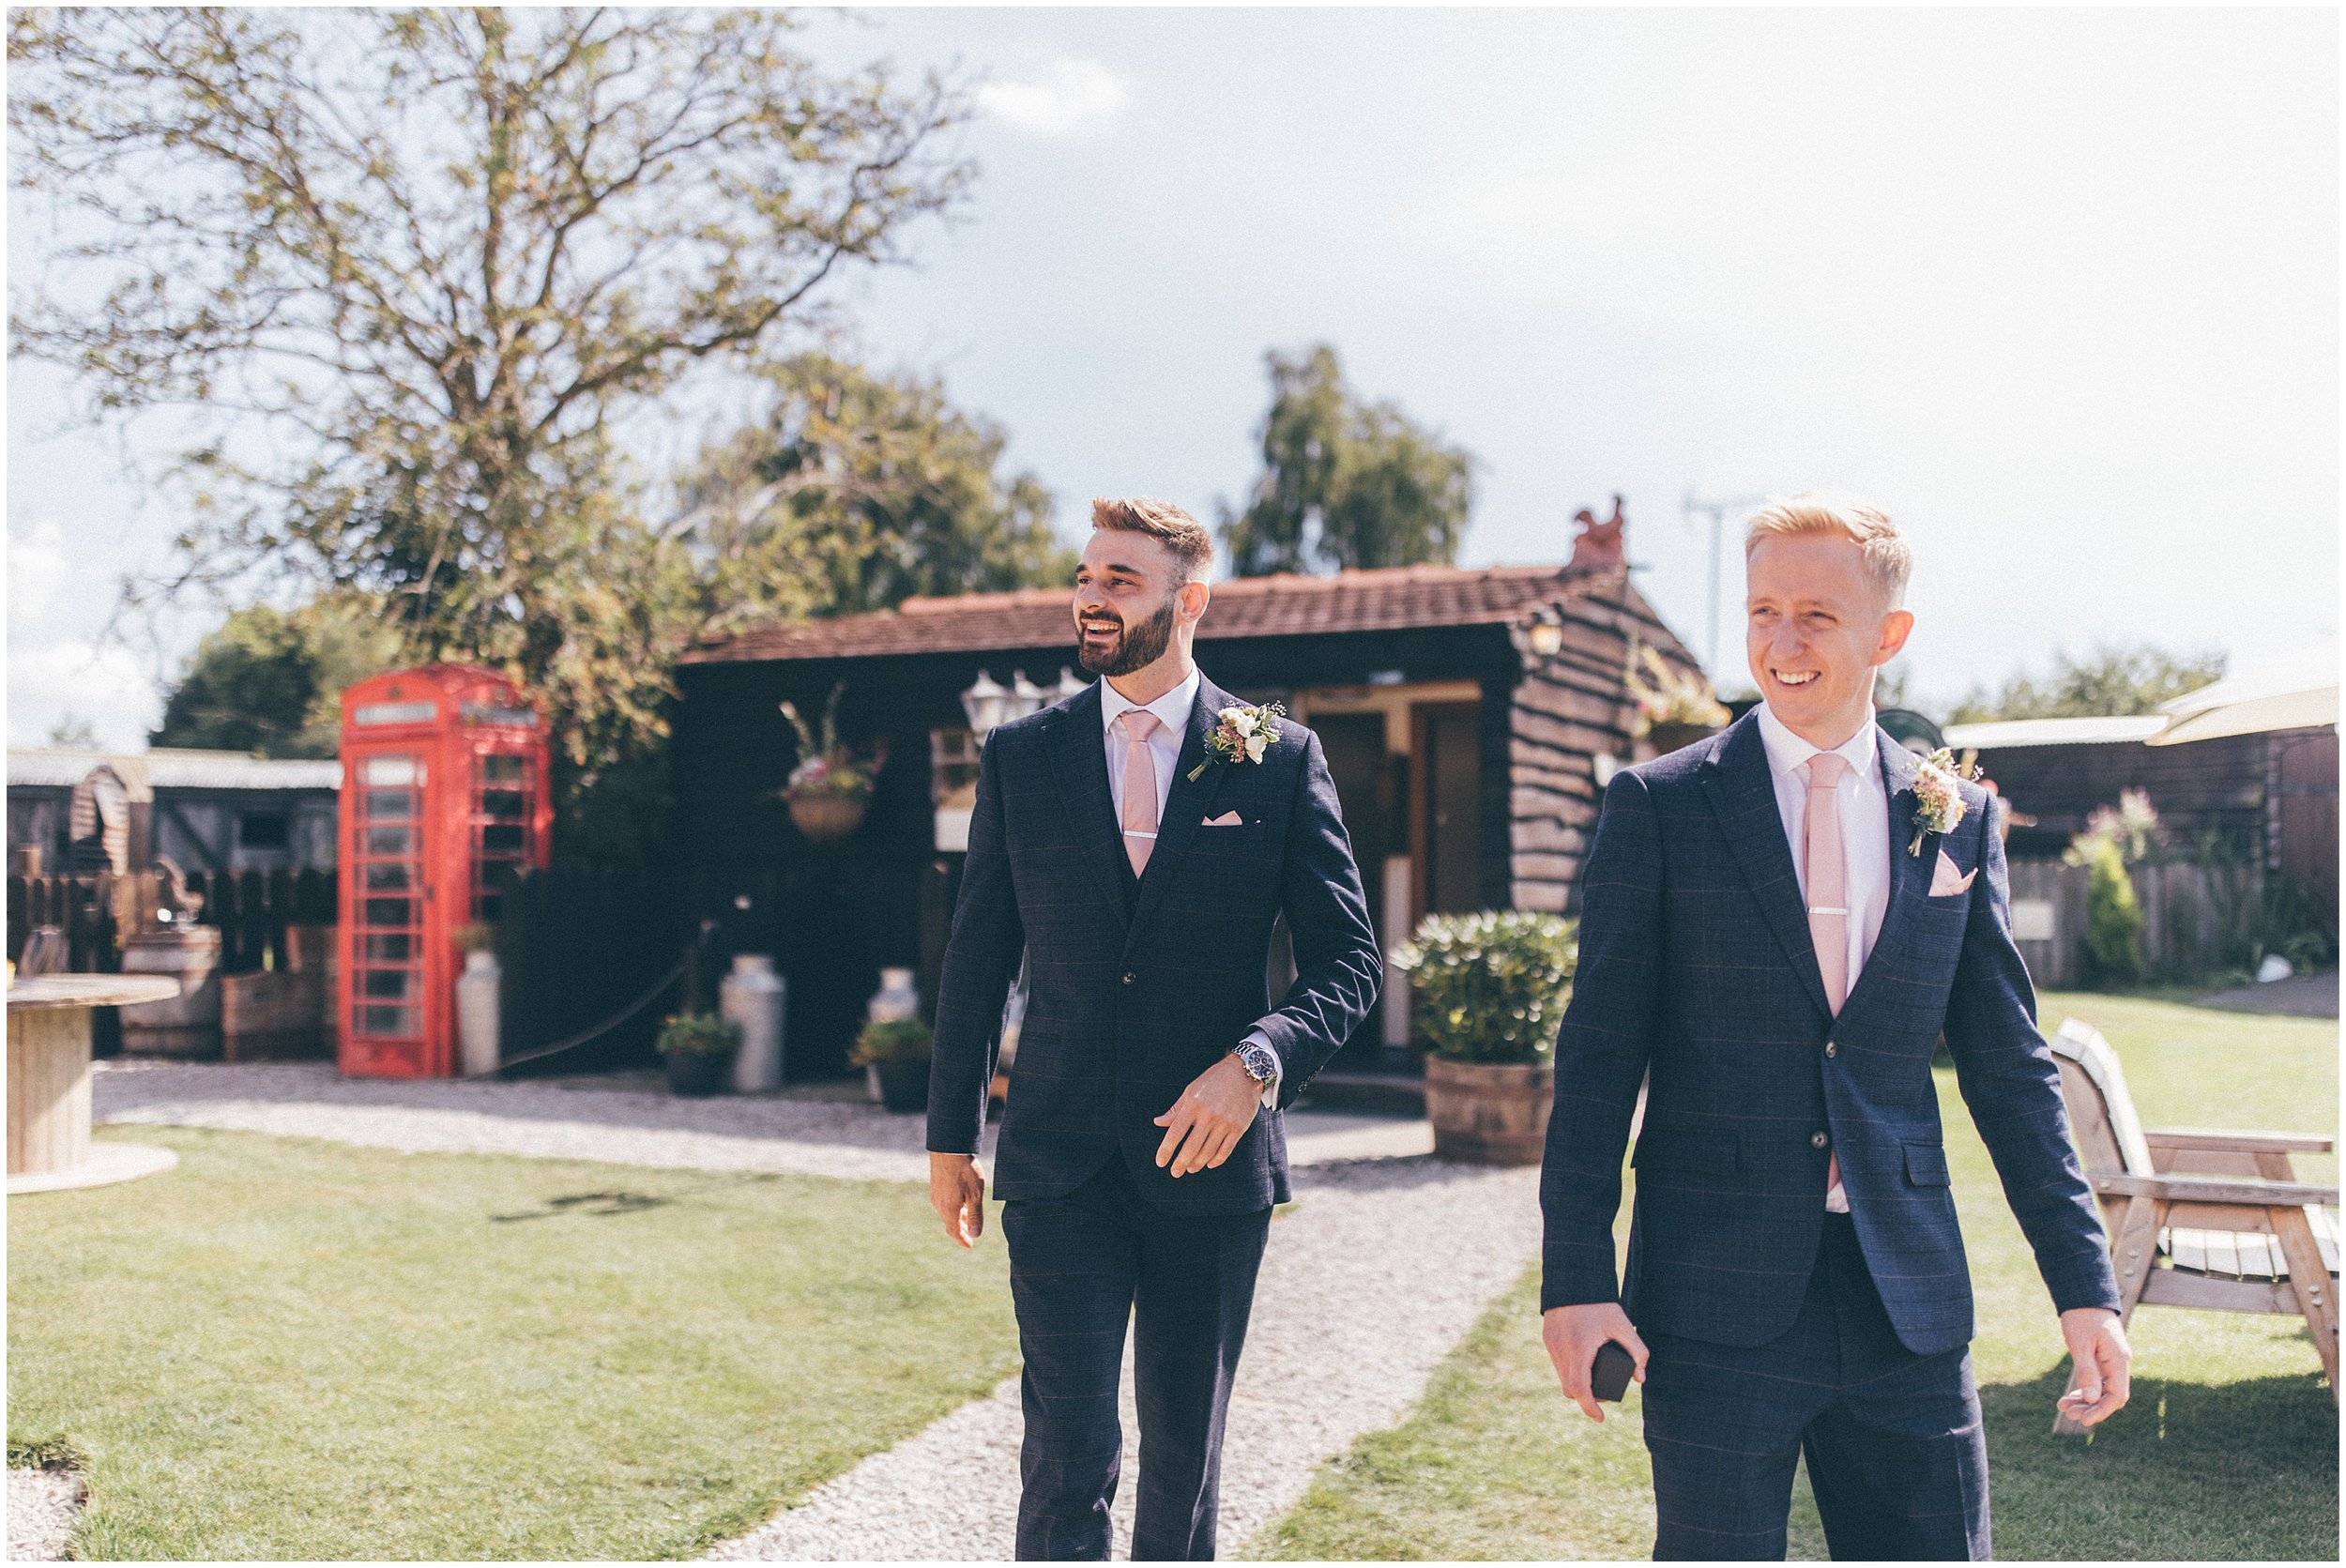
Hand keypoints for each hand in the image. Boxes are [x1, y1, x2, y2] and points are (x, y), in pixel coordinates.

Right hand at [929, 1152, 986, 1246]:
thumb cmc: (964, 1171)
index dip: (962, 1240)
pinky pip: (943, 1204)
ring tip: (967, 1219)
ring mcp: (935, 1195)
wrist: (948, 1149)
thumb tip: (975, 1235)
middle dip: (960, 1231)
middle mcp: (939, 1205)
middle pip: (949, 1224)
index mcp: (949, 1210)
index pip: (954, 1232)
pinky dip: (953, 1209)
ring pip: (946, 1213)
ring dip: (957, 1219)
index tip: (969, 1246)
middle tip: (970, 1236)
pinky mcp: (935, 1186)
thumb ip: (975, 1216)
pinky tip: (960, 1202)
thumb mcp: (975, 1194)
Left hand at [1152, 1055, 1261, 1177]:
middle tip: (1175, 1172)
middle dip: (1181, 1163)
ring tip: (1190, 1169)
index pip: (1176, 1132)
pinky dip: (1216, 1160)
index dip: (1166, 1149)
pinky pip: (1226, 1150)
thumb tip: (1158, 1123)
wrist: (1245, 1072)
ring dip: (1197, 1163)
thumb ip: (1175, 1109)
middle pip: (1191, 1146)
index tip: (1160, 1162)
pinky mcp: (1238, 1128)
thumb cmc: (1214, 1080)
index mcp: (1194, 1105)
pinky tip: (1209, 1164)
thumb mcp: (1191, 1090)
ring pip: (1208, 1151)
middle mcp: (1209, 1115)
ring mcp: (1225, 1123)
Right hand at [1542, 1302, 1649, 1421]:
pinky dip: (1569, 1371)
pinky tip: (1580, 1367)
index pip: (1580, 1390)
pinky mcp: (1547, 1339)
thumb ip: (1637, 1352)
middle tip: (1603, 1396)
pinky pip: (1557, 1364)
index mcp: (1579, 1349)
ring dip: (1576, 1384)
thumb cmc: (1600, 1303)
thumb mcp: (1623, 1326)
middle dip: (1586, 1397)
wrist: (1573, 1279)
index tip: (1601, 1418)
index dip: (1590, 1408)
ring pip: (1561, 1377)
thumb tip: (1641, 1378)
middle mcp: (1561, 1350)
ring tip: (1593, 1381)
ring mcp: (1551, 1345)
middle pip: (1570, 1389)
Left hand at [2056, 1307, 2131, 1426]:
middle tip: (2067, 1414)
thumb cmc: (2082, 1317)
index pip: (2117, 1396)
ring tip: (2063, 1407)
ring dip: (2084, 1401)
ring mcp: (2111, 1361)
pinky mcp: (2102, 1359)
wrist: (2083, 1294)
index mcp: (2119, 1360)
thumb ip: (2087, 1371)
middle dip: (2090, 1408)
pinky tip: (2069, 1398)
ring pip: (2101, 1390)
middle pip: (2109, 1396)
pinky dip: (2084, 1390)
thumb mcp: (2080, 1344)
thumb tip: (2090, 1399)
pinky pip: (2096, 1381)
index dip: (2102, 1411)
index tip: (2084, 1420)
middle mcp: (2119, 1363)